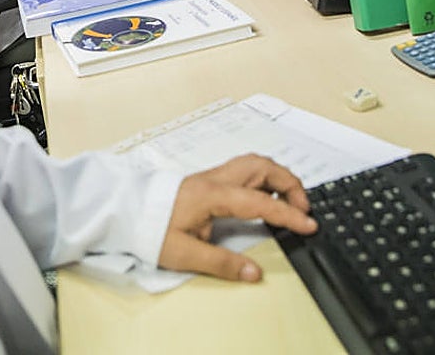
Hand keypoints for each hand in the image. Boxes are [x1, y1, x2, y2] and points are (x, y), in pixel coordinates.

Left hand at [158, 154, 316, 282]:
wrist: (125, 211)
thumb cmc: (150, 229)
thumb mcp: (184, 253)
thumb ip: (222, 264)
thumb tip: (253, 273)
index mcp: (213, 195)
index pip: (261, 201)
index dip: (289, 214)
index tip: (309, 225)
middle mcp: (215, 180)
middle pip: (263, 166)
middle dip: (290, 183)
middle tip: (303, 209)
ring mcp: (211, 177)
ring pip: (253, 163)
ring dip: (277, 177)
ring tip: (289, 202)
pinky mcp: (206, 181)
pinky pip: (243, 170)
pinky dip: (263, 178)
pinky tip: (264, 197)